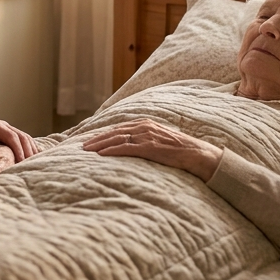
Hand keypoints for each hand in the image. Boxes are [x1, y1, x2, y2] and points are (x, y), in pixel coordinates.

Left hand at [0, 117, 38, 161]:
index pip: (11, 135)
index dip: (17, 148)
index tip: (21, 160)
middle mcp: (3, 126)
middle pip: (21, 136)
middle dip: (28, 149)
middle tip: (32, 164)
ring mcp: (7, 129)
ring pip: (24, 137)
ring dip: (31, 149)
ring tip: (35, 163)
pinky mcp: (8, 135)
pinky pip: (22, 140)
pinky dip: (29, 148)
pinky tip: (33, 158)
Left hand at [82, 120, 223, 180]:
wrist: (198, 155)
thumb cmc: (180, 151)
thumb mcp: (160, 141)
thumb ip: (146, 141)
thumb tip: (133, 147)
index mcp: (146, 124)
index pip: (119, 128)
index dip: (103, 134)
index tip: (90, 140)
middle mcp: (144, 127)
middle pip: (114, 131)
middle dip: (96, 138)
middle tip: (82, 146)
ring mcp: (146, 136)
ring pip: (116, 138)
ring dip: (99, 144)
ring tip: (87, 151)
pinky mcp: (149, 147)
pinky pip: (125, 147)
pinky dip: (111, 150)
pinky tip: (101, 155)